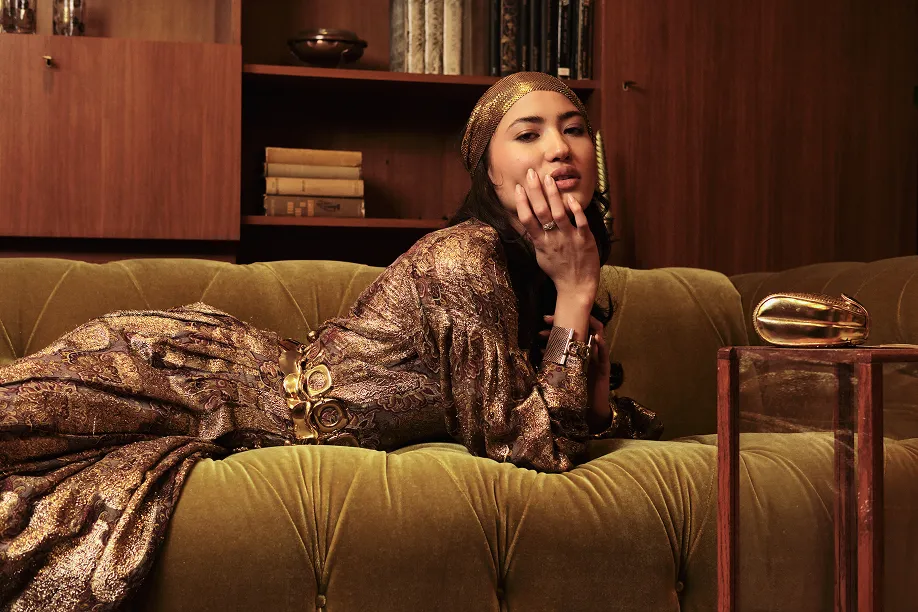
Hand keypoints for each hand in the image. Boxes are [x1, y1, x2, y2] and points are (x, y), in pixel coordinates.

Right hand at [515, 168, 599, 297]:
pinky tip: (570, 198)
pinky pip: (580, 223)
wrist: (576, 287)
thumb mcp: (541, 255)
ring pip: (559, 214)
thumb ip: (536, 238)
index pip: (527, 220)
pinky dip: (575, 210)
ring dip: (553, 195)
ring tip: (548, 178)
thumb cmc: (558, 271)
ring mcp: (569, 239)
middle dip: (535, 191)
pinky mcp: (585, 240)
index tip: (518, 187)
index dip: (522, 203)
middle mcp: (553, 239)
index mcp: (540, 243)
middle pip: (541, 212)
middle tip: (531, 173)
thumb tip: (528, 222)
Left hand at [541, 314, 611, 428]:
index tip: (545, 319)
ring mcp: (598, 357)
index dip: (559, 322)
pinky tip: (596, 337)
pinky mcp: (604, 367)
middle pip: (582, 327)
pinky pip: (604, 353)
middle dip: (567, 320)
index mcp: (578, 349)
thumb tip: (542, 348)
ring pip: (596, 334)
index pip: (571, 329)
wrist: (589, 409)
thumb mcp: (563, 371)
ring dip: (586, 326)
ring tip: (574, 322)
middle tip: (549, 320)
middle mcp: (588, 349)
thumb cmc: (575, 390)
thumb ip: (557, 361)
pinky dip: (601, 344)